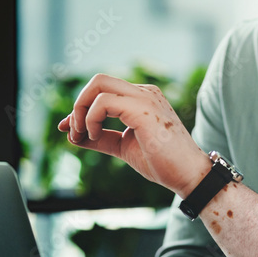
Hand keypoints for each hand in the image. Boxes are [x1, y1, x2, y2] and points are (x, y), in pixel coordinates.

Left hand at [57, 74, 208, 196]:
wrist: (189, 176)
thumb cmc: (162, 163)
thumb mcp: (123, 147)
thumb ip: (99, 138)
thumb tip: (72, 135)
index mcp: (141, 98)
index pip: (103, 90)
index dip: (80, 107)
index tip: (69, 129)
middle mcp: (144, 92)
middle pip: (98, 80)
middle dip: (78, 104)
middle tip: (75, 130)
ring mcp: (145, 98)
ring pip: (98, 85)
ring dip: (81, 111)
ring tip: (83, 135)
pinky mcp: (143, 110)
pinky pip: (104, 102)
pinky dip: (91, 119)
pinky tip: (94, 136)